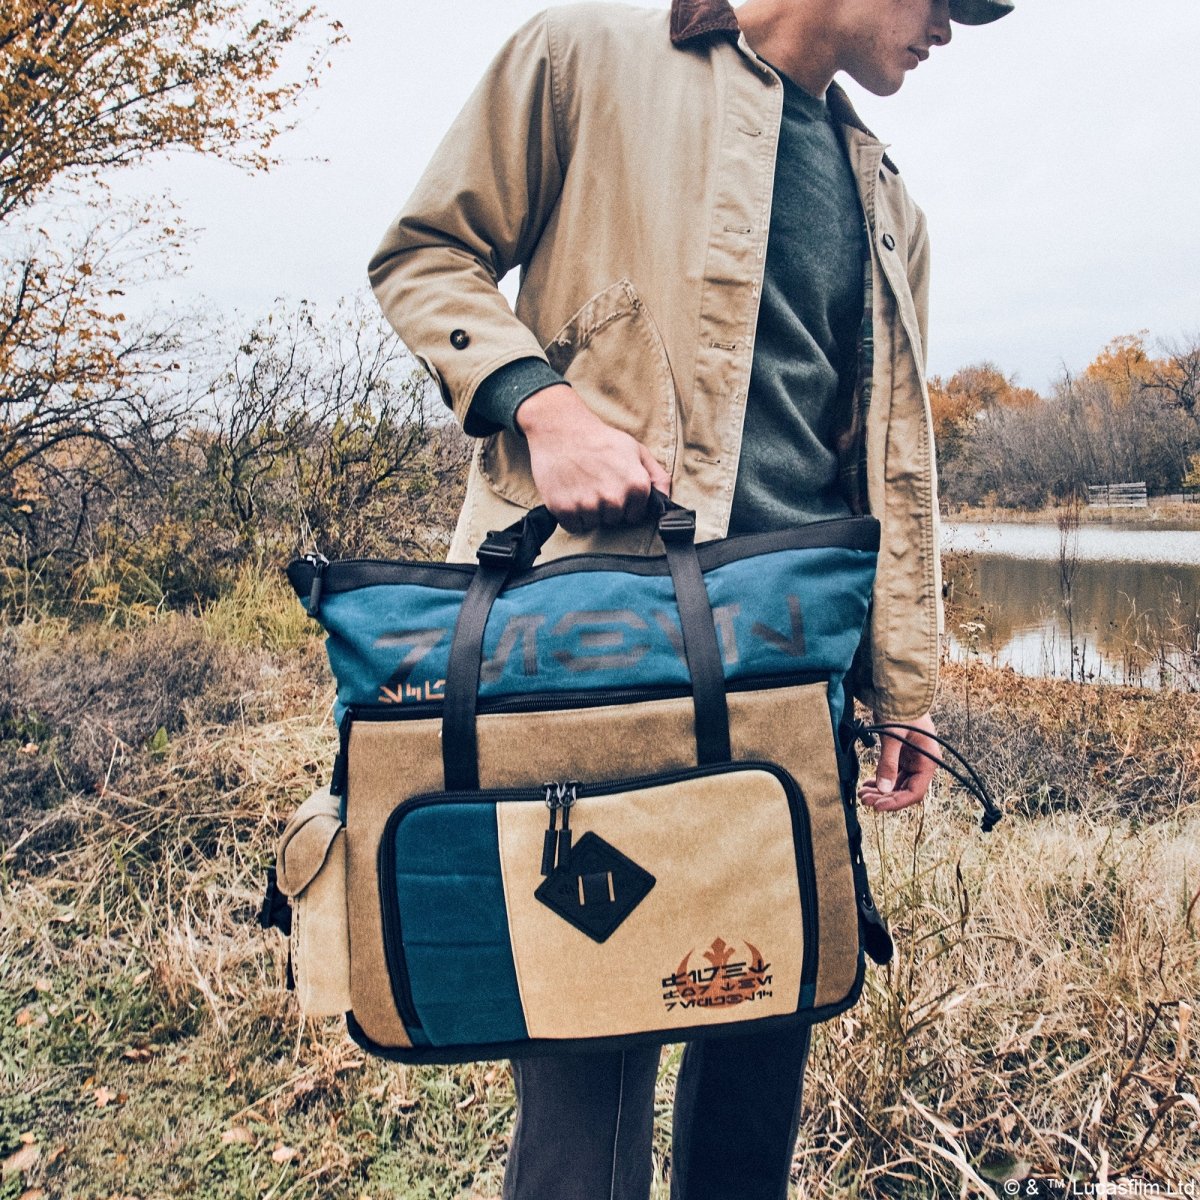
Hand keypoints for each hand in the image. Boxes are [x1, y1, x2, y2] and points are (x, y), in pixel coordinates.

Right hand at [515, 384, 671, 534]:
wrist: (561, 430)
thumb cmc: (600, 439)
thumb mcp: (636, 450)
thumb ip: (656, 476)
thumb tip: (666, 500)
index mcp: (636, 486)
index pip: (635, 516)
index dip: (624, 505)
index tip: (614, 489)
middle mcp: (615, 498)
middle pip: (613, 521)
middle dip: (606, 507)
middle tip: (595, 483)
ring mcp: (589, 505)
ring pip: (593, 524)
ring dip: (588, 512)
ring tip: (582, 486)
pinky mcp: (565, 509)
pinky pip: (574, 526)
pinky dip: (571, 515)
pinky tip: (570, 493)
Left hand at [858, 711, 939, 813]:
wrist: (898, 691)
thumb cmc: (901, 710)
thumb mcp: (893, 737)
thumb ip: (888, 763)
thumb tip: (883, 789)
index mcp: (928, 760)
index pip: (915, 792)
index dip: (896, 802)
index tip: (877, 806)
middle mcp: (922, 762)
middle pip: (905, 790)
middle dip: (885, 797)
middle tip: (865, 799)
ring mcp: (912, 759)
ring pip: (897, 784)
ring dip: (881, 790)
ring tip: (863, 794)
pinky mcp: (902, 755)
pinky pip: (892, 774)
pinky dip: (880, 780)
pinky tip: (867, 784)